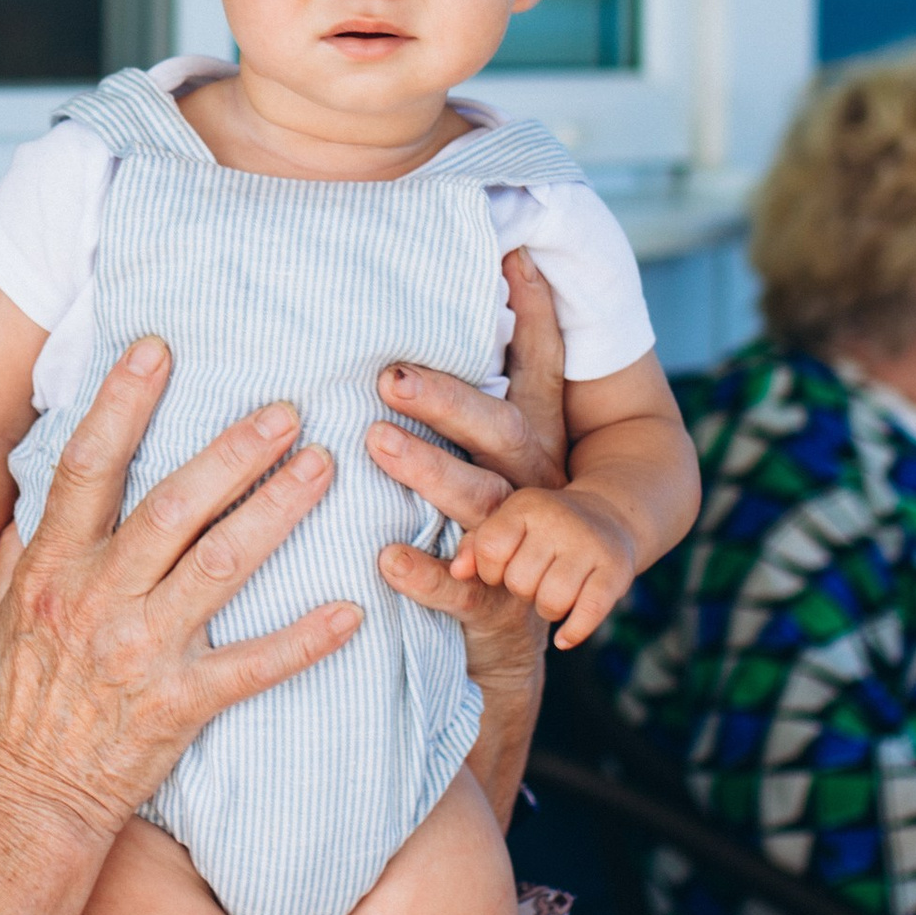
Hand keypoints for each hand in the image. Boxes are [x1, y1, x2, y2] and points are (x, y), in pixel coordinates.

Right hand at [0, 339, 362, 849]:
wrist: (24, 803)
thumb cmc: (13, 707)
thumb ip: (16, 553)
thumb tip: (32, 498)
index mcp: (49, 568)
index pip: (87, 468)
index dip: (121, 404)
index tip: (157, 348)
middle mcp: (96, 600)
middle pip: (172, 506)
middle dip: (232, 452)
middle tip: (287, 409)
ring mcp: (140, 653)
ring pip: (221, 567)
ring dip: (276, 513)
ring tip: (324, 468)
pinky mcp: (179, 706)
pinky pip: (252, 666)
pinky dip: (302, 640)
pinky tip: (350, 611)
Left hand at [368, 250, 568, 671]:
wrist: (505, 656)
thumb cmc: (480, 540)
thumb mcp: (483, 472)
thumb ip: (462, 413)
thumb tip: (406, 330)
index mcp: (534, 451)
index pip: (541, 374)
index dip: (536, 317)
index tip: (515, 258)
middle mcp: (535, 491)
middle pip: (501, 433)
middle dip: (448, 400)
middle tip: (389, 374)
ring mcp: (522, 551)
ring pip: (482, 503)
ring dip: (429, 471)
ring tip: (374, 440)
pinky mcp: (499, 610)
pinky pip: (464, 590)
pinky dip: (425, 572)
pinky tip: (384, 555)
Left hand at [456, 483, 636, 651]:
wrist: (608, 517)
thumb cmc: (542, 530)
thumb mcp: (508, 526)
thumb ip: (475, 546)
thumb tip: (457, 572)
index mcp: (526, 505)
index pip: (490, 550)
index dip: (490, 571)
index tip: (502, 569)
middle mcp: (559, 520)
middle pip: (519, 581)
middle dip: (521, 591)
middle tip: (534, 581)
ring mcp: (590, 545)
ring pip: (552, 602)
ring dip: (547, 610)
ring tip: (551, 596)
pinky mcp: (617, 570)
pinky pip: (589, 613)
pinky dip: (572, 632)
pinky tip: (563, 638)